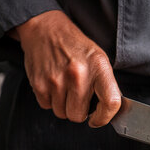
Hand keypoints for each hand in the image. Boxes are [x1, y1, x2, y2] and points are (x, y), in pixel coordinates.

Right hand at [14, 10, 120, 126]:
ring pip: (62, 114)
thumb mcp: (99, 59)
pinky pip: (46, 107)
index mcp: (99, 67)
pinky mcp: (38, 84)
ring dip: (64, 106)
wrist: (46, 30)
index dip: (105, 117)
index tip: (98, 119)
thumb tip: (108, 111)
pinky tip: (54, 85)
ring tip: (65, 87)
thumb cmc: (75, 46)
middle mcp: (78, 75)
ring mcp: (56, 80)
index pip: (110, 102)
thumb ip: (106, 85)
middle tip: (78, 97)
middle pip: (79, 116)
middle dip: (79, 111)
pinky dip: (50, 100)